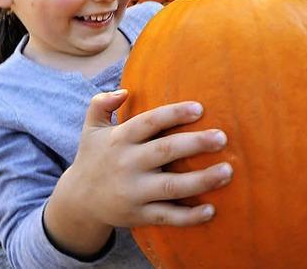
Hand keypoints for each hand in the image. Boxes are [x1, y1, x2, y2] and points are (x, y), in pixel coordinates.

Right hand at [44, 90, 231, 255]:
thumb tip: (124, 90)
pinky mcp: (139, 215)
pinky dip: (189, 216)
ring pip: (171, 186)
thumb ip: (101, 103)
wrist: (78, 201)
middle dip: (195, 144)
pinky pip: (167, 216)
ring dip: (201, 180)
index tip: (200, 108)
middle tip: (222, 137)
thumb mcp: (90, 128)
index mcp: (120, 139)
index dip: (174, 114)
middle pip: (165, 151)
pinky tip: (211, 210)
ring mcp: (134, 192)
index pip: (149, 122)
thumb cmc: (93, 157)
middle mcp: (127, 164)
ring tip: (228, 171)